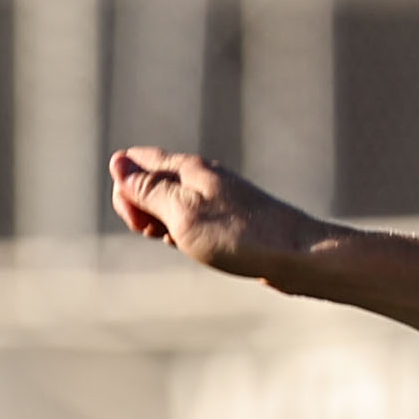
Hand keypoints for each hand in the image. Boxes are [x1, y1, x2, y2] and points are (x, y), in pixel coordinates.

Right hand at [109, 145, 322, 277]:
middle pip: (152, 182)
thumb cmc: (240, 236)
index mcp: (188, 169)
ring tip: (181, 243)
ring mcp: (218, 199)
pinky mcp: (231, 221)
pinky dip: (184, 234)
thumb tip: (118, 163)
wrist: (300, 256)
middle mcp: (202, 178)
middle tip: (159, 234)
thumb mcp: (182, 213)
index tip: (139, 220)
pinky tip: (196, 249)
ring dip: (162, 224)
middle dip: (141, 209)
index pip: (137, 161)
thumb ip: (149, 189)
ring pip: (172, 205)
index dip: (125, 190)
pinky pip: (193, 221)